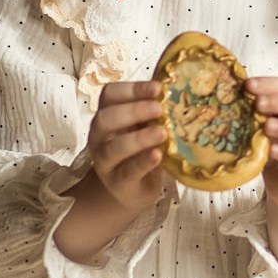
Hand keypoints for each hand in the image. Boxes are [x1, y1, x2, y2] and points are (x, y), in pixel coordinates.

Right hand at [84, 80, 166, 213]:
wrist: (132, 189)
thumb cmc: (140, 150)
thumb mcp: (144, 127)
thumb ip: (152, 113)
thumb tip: (177, 90)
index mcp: (107, 115)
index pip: (110, 94)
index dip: (132, 89)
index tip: (157, 88)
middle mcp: (100, 136)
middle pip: (106, 118)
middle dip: (133, 111)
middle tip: (159, 108)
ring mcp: (105, 161)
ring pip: (114, 147)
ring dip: (139, 138)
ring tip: (162, 133)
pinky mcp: (117, 182)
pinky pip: (128, 171)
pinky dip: (143, 162)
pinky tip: (157, 155)